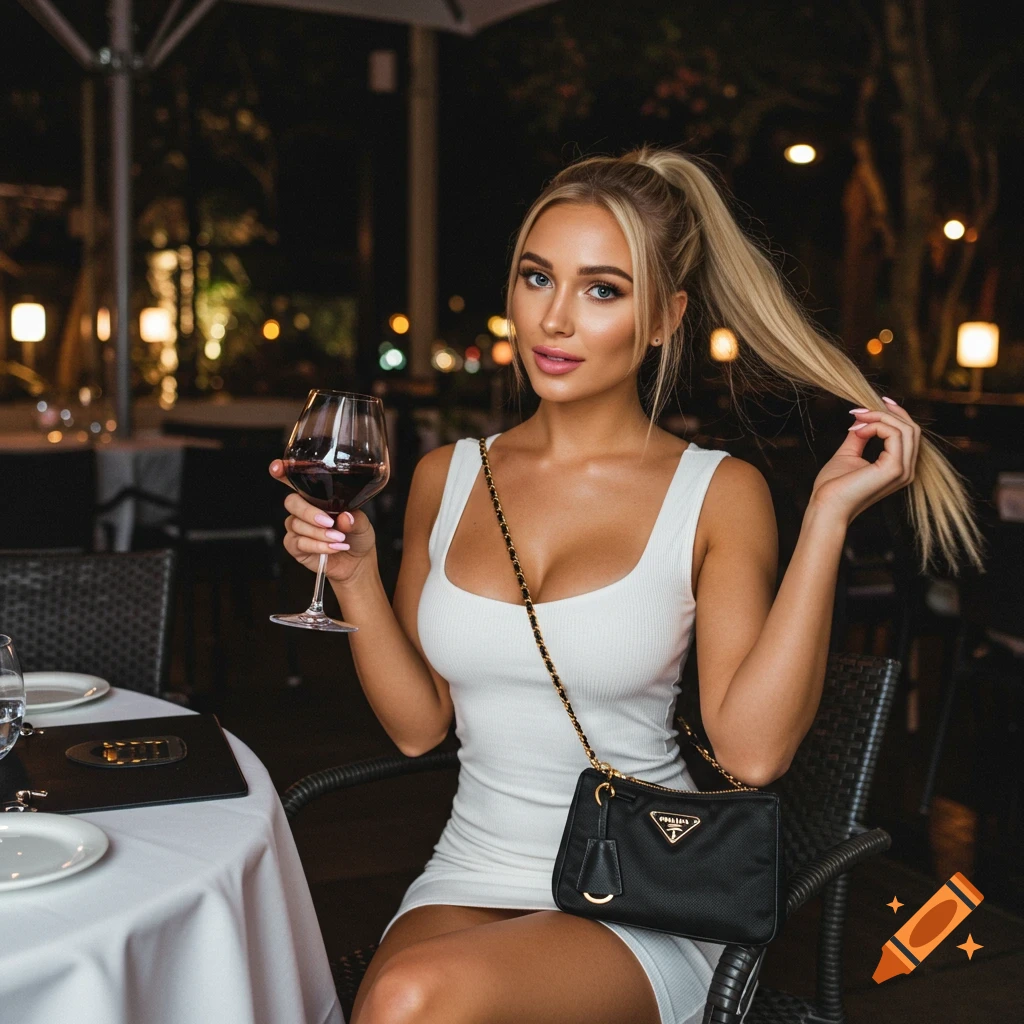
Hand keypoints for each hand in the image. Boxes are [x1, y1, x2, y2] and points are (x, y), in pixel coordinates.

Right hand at [268, 459, 377, 583]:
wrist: (357, 560)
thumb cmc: (357, 535)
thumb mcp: (363, 524)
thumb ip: (354, 519)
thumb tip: (344, 517)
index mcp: (317, 496)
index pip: (295, 480)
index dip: (282, 472)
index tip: (277, 468)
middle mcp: (303, 509)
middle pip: (292, 502)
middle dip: (309, 512)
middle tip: (328, 523)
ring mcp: (297, 527)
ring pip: (297, 525)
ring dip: (319, 534)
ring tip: (339, 539)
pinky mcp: (295, 545)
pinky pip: (297, 543)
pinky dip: (316, 546)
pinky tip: (332, 548)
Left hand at [809, 397, 921, 525]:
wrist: (825, 505)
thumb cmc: (833, 486)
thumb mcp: (849, 454)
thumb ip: (860, 436)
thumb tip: (863, 416)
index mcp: (898, 467)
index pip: (908, 434)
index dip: (892, 415)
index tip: (865, 408)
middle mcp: (906, 470)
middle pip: (911, 428)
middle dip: (887, 412)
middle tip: (860, 410)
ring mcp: (903, 470)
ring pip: (906, 428)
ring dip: (880, 417)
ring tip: (857, 419)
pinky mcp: (895, 468)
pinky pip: (895, 434)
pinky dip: (876, 425)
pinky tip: (858, 431)